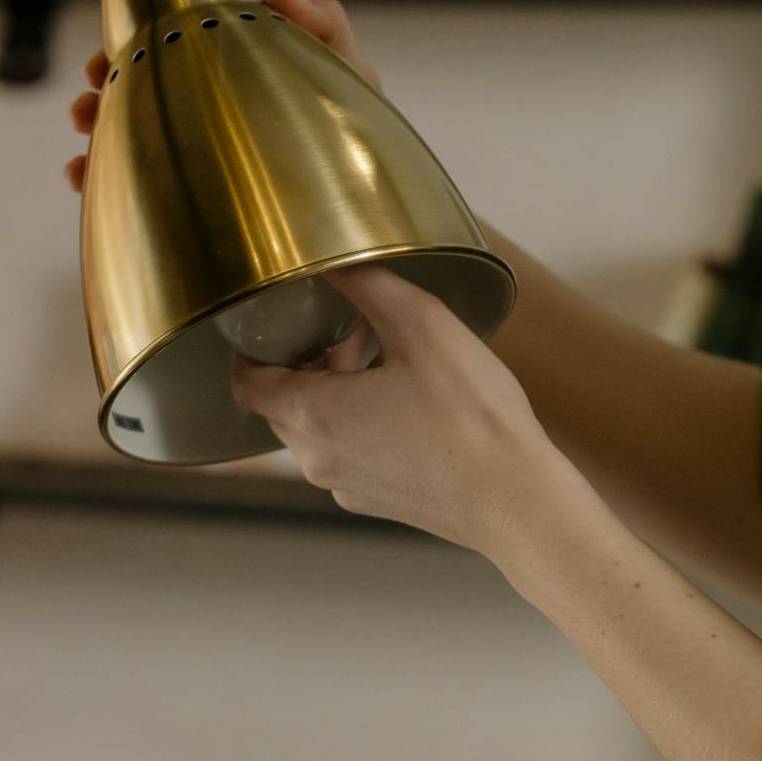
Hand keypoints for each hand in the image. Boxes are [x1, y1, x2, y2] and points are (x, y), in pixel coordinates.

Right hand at [64, 0, 385, 192]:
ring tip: (83, 127)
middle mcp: (211, 113)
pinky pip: (135, 186)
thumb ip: (326, 28)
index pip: (180, 43)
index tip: (118, 41)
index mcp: (238, 73)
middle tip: (92, 81)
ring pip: (131, 131)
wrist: (360, 220)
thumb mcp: (349, 75)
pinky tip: (82, 174)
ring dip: (98, 123)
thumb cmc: (357, 140)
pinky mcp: (189, 204)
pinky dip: (101, 176)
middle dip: (109, 80)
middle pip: (145, 84)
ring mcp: (197, 157)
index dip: (145, 37)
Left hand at [229, 261, 563, 561]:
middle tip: (356, 332)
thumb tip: (334, 260)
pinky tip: (410, 405)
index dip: (254, 347)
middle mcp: (317, 458)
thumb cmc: (471, 417)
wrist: (514, 499)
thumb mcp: (423, 326)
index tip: (278, 323)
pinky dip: (359, 424)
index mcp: (314, 414)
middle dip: (308, 362)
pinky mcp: (375, 500)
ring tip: (390, 362)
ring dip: (336, 390)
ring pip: (316, 428)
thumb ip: (368, 285)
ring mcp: (345, 485)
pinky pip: (347, 453)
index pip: (247, 382)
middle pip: (281, 402)